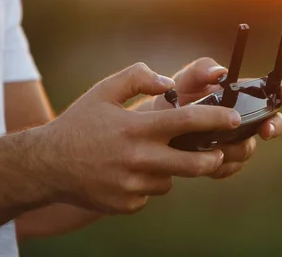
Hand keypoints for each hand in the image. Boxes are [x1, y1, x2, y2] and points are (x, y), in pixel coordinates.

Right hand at [39, 63, 241, 214]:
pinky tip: (126, 173)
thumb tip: (168, 83)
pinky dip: (147, 183)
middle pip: (194, 164)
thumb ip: (137, 77)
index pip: (187, 121)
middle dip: (213, 157)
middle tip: (217, 151)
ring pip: (170, 180)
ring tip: (146, 156)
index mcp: (136, 128)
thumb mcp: (104, 91)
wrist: (46, 165)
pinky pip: (150, 193)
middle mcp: (137, 159)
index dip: (215, 119)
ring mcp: (132, 185)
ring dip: (169, 169)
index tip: (234, 118)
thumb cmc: (79, 123)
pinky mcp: (126, 204)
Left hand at [153, 57, 281, 178]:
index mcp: (238, 95)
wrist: (154, 130)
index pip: (271, 91)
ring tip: (212, 144)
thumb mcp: (183, 81)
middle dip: (273, 127)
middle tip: (263, 131)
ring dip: (235, 148)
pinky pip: (230, 168)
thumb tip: (219, 72)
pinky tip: (203, 158)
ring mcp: (235, 141)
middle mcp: (242, 118)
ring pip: (248, 149)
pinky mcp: (223, 162)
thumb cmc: (172, 99)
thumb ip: (199, 71)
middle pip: (272, 123)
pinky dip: (219, 165)